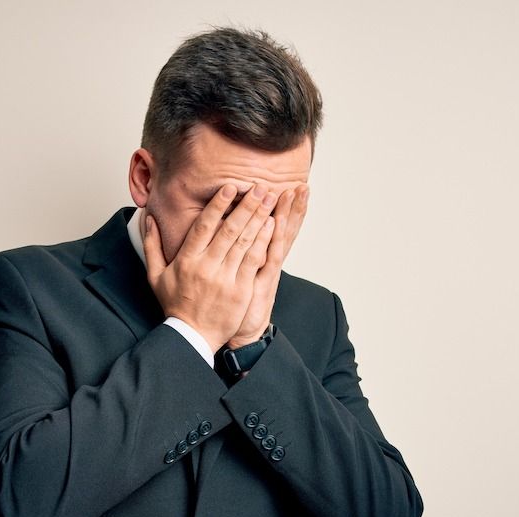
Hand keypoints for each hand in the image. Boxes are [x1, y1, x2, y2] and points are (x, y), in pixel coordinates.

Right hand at [143, 183, 277, 352]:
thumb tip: (148, 219)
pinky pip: (253, 261)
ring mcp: (225, 279)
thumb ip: (152, 245)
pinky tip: (272, 226)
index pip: (203, 226)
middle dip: (246, 206)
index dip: (218, 205)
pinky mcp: (240, 290)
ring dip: (259, 218)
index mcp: (186, 260)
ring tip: (270, 199)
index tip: (230, 187)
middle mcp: (206, 267)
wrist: (192, 336)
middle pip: (229, 230)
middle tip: (260, 187)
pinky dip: (263, 241)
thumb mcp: (155, 275)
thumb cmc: (175, 305)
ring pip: (244, 242)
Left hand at [226, 184, 308, 348]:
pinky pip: (271, 256)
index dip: (281, 208)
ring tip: (298, 192)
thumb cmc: (232, 303)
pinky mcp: (265, 281)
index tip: (287, 185)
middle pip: (284, 228)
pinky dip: (274, 239)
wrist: (240, 332)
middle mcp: (268, 260)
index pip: (272, 226)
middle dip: (291, 206)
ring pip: (281, 237)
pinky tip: (277, 221)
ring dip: (289, 214)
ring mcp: (269, 269)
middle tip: (301, 183)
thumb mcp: (233, 275)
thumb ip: (227, 253)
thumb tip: (216, 233)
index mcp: (260, 255)